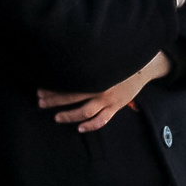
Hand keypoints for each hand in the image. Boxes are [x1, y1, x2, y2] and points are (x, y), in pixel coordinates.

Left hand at [38, 52, 170, 132]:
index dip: (53, 87)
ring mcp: (108, 99)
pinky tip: (79, 128)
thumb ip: (87, 62)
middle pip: (72, 97)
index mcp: (94, 74)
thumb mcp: (103, 58)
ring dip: (69, 115)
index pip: (68, 82)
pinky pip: (102, 120)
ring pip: (85, 112)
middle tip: (41, 102)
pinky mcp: (116, 106)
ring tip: (57, 117)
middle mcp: (99, 87)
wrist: (144, 66)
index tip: (41, 88)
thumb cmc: (120, 60)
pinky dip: (90, 126)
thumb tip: (67, 62)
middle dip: (54, 100)